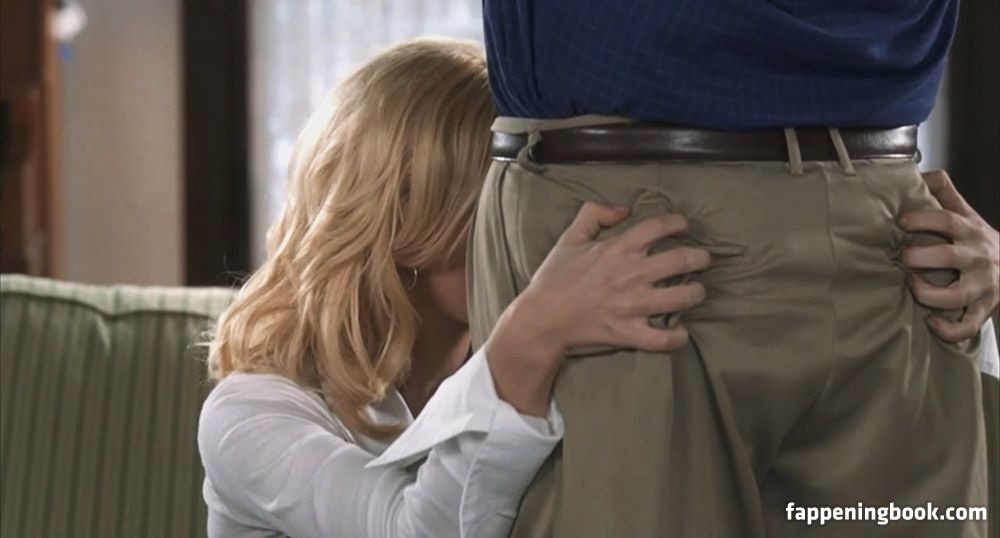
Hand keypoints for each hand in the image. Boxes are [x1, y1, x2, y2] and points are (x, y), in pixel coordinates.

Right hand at [488, 202, 709, 414]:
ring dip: (696, 293)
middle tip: (703, 260)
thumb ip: (594, 214)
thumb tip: (624, 209)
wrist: (540, 319)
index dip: (679, 223)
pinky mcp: (626, 333)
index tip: (684, 227)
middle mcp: (627, 274)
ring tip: (696, 291)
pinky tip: (681, 332)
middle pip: (680, 260)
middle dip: (700, 258)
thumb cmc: (554, 279)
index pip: (658, 226)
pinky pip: (661, 339)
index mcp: (615, 248)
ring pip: (680, 298)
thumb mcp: (569, 238)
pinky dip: (677, 338)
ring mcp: (629, 305)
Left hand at [898, 170, 999, 341]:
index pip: (947, 219)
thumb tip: (918, 172)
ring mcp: (982, 286)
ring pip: (956, 295)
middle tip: (902, 258)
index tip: (901, 222)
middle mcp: (977, 258)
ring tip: (912, 286)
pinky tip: (930, 321)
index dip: (922, 219)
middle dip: (921, 257)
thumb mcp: (967, 213)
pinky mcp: (982, 310)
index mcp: (970, 232)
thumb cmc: (978, 240)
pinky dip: (948, 329)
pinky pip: (966, 326)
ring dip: (929, 294)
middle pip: (949, 256)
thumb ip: (944, 192)